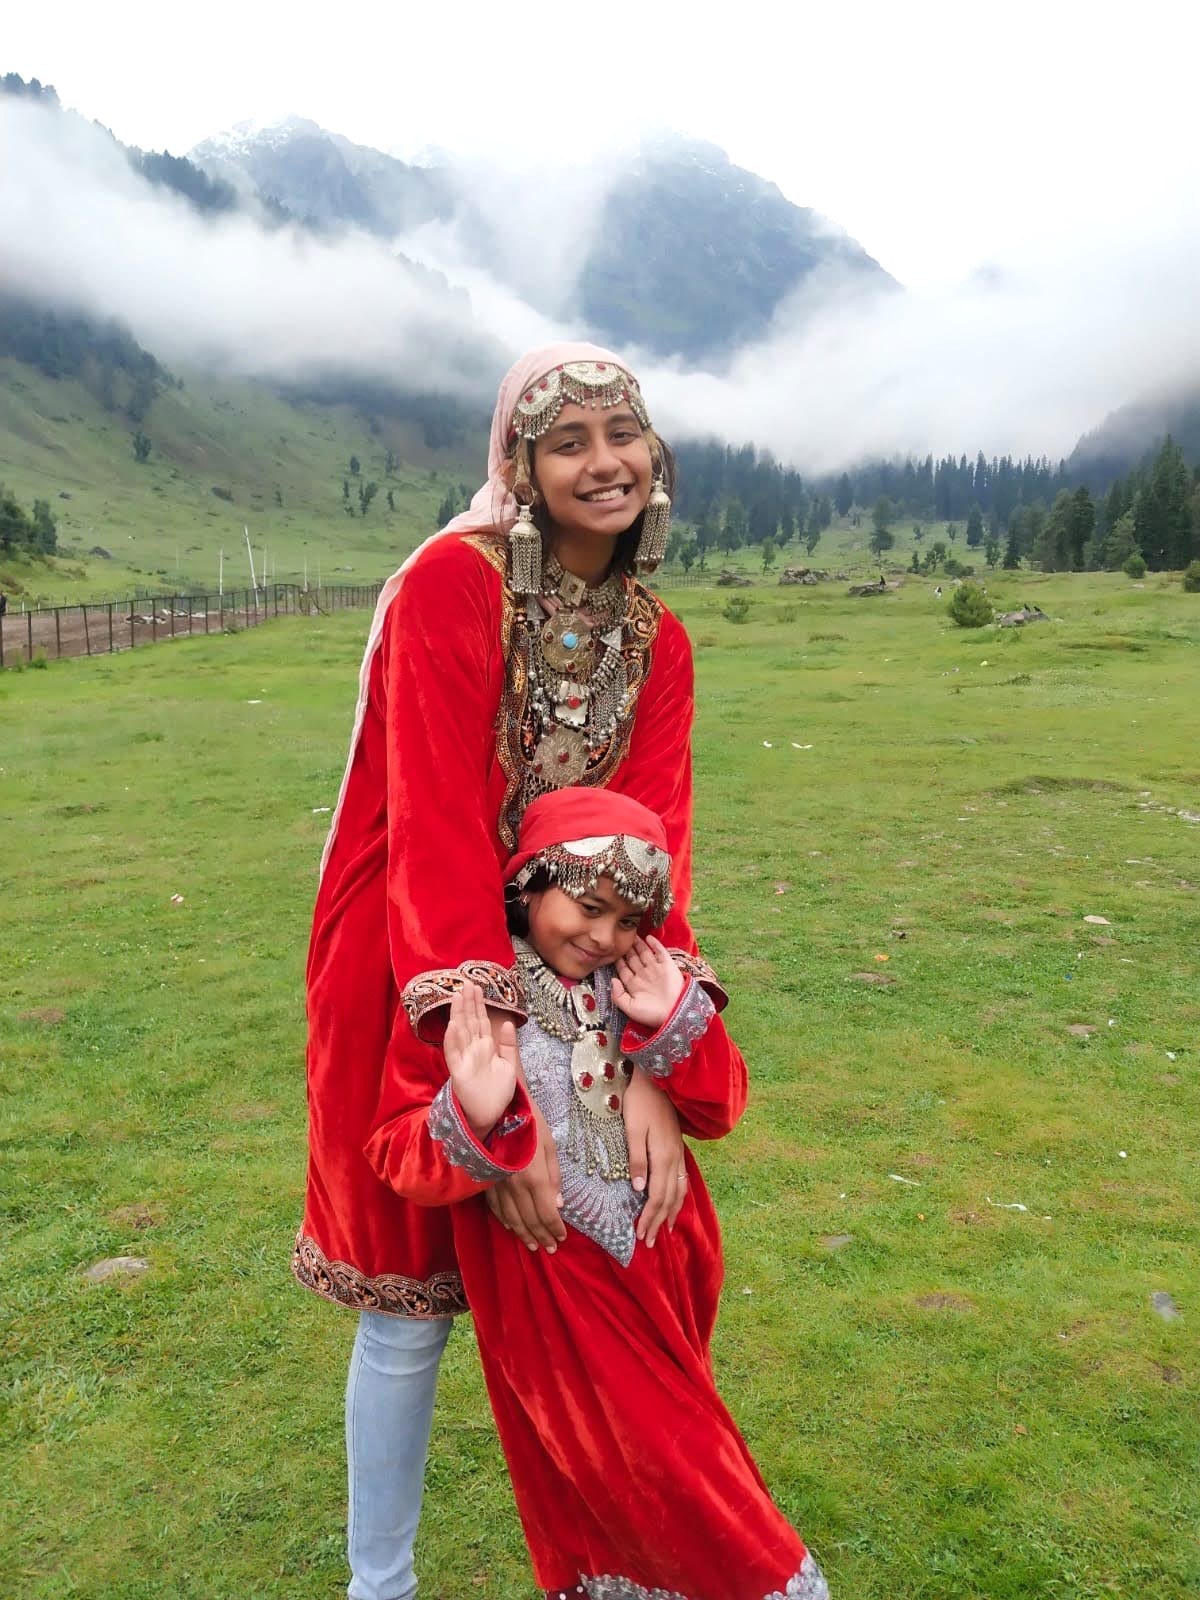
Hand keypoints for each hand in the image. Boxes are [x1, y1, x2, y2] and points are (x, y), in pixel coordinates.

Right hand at [443, 983, 517, 1139]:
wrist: (490, 1116)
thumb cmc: (497, 1092)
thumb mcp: (509, 1065)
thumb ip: (509, 1045)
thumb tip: (508, 1023)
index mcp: (485, 1047)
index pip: (481, 1021)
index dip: (479, 1004)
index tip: (477, 987)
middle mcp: (473, 1050)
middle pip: (470, 1022)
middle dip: (468, 1003)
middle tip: (466, 983)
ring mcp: (464, 1059)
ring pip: (460, 1032)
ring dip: (458, 1015)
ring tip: (458, 996)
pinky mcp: (458, 1072)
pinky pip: (454, 1053)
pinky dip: (453, 1039)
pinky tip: (453, 1025)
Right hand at [483, 1103, 565, 1251]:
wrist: (497, 1109)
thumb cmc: (530, 1124)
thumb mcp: (550, 1147)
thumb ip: (554, 1178)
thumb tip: (557, 1206)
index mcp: (534, 1178)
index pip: (547, 1213)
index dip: (555, 1228)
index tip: (562, 1237)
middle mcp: (515, 1187)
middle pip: (530, 1220)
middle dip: (542, 1237)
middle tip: (550, 1249)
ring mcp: (498, 1186)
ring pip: (511, 1219)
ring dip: (524, 1235)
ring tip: (533, 1246)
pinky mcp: (486, 1181)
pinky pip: (495, 1208)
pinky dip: (504, 1222)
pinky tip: (512, 1228)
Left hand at [612, 935, 684, 1031]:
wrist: (674, 1014)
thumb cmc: (652, 1014)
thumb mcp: (630, 1008)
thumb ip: (618, 995)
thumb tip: (612, 980)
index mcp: (634, 985)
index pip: (623, 969)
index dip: (618, 960)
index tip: (612, 951)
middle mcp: (644, 975)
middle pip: (633, 958)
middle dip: (627, 949)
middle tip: (621, 937)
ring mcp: (656, 969)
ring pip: (644, 953)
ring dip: (638, 943)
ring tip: (633, 934)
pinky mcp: (668, 965)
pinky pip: (660, 951)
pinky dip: (654, 944)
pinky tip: (648, 937)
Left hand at [622, 1069, 686, 1247]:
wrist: (657, 1078)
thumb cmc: (640, 1101)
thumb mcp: (633, 1128)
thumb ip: (637, 1159)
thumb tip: (638, 1190)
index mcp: (662, 1156)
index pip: (656, 1196)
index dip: (649, 1218)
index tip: (640, 1237)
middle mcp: (674, 1158)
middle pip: (669, 1198)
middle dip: (658, 1221)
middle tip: (648, 1242)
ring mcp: (679, 1153)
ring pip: (679, 1190)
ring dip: (671, 1212)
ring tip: (665, 1229)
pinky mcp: (678, 1147)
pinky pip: (682, 1179)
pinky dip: (679, 1196)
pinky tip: (675, 1201)